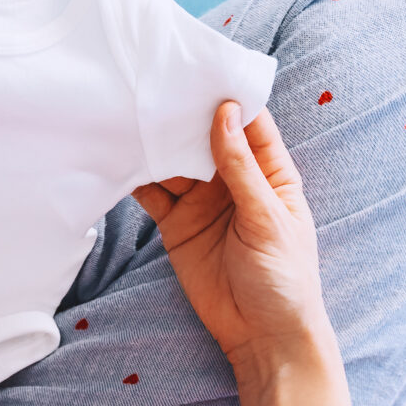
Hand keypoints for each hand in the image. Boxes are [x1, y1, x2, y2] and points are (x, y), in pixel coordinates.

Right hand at [134, 103, 332, 381]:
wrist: (262, 338)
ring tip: (131, 114)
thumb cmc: (285, 279)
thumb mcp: (268, 219)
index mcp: (270, 174)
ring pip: (176, 161)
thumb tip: (225, 113)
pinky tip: (121, 156)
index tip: (203, 68)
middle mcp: (234, 182)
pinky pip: (154, 193)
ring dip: (157, 142)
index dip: (229, 97)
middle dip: (185, 114)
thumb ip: (242, 169)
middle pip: (207, 136)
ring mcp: (204, 203)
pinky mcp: (177, 226)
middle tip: (156, 84)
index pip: (250, 124)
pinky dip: (138, 176)